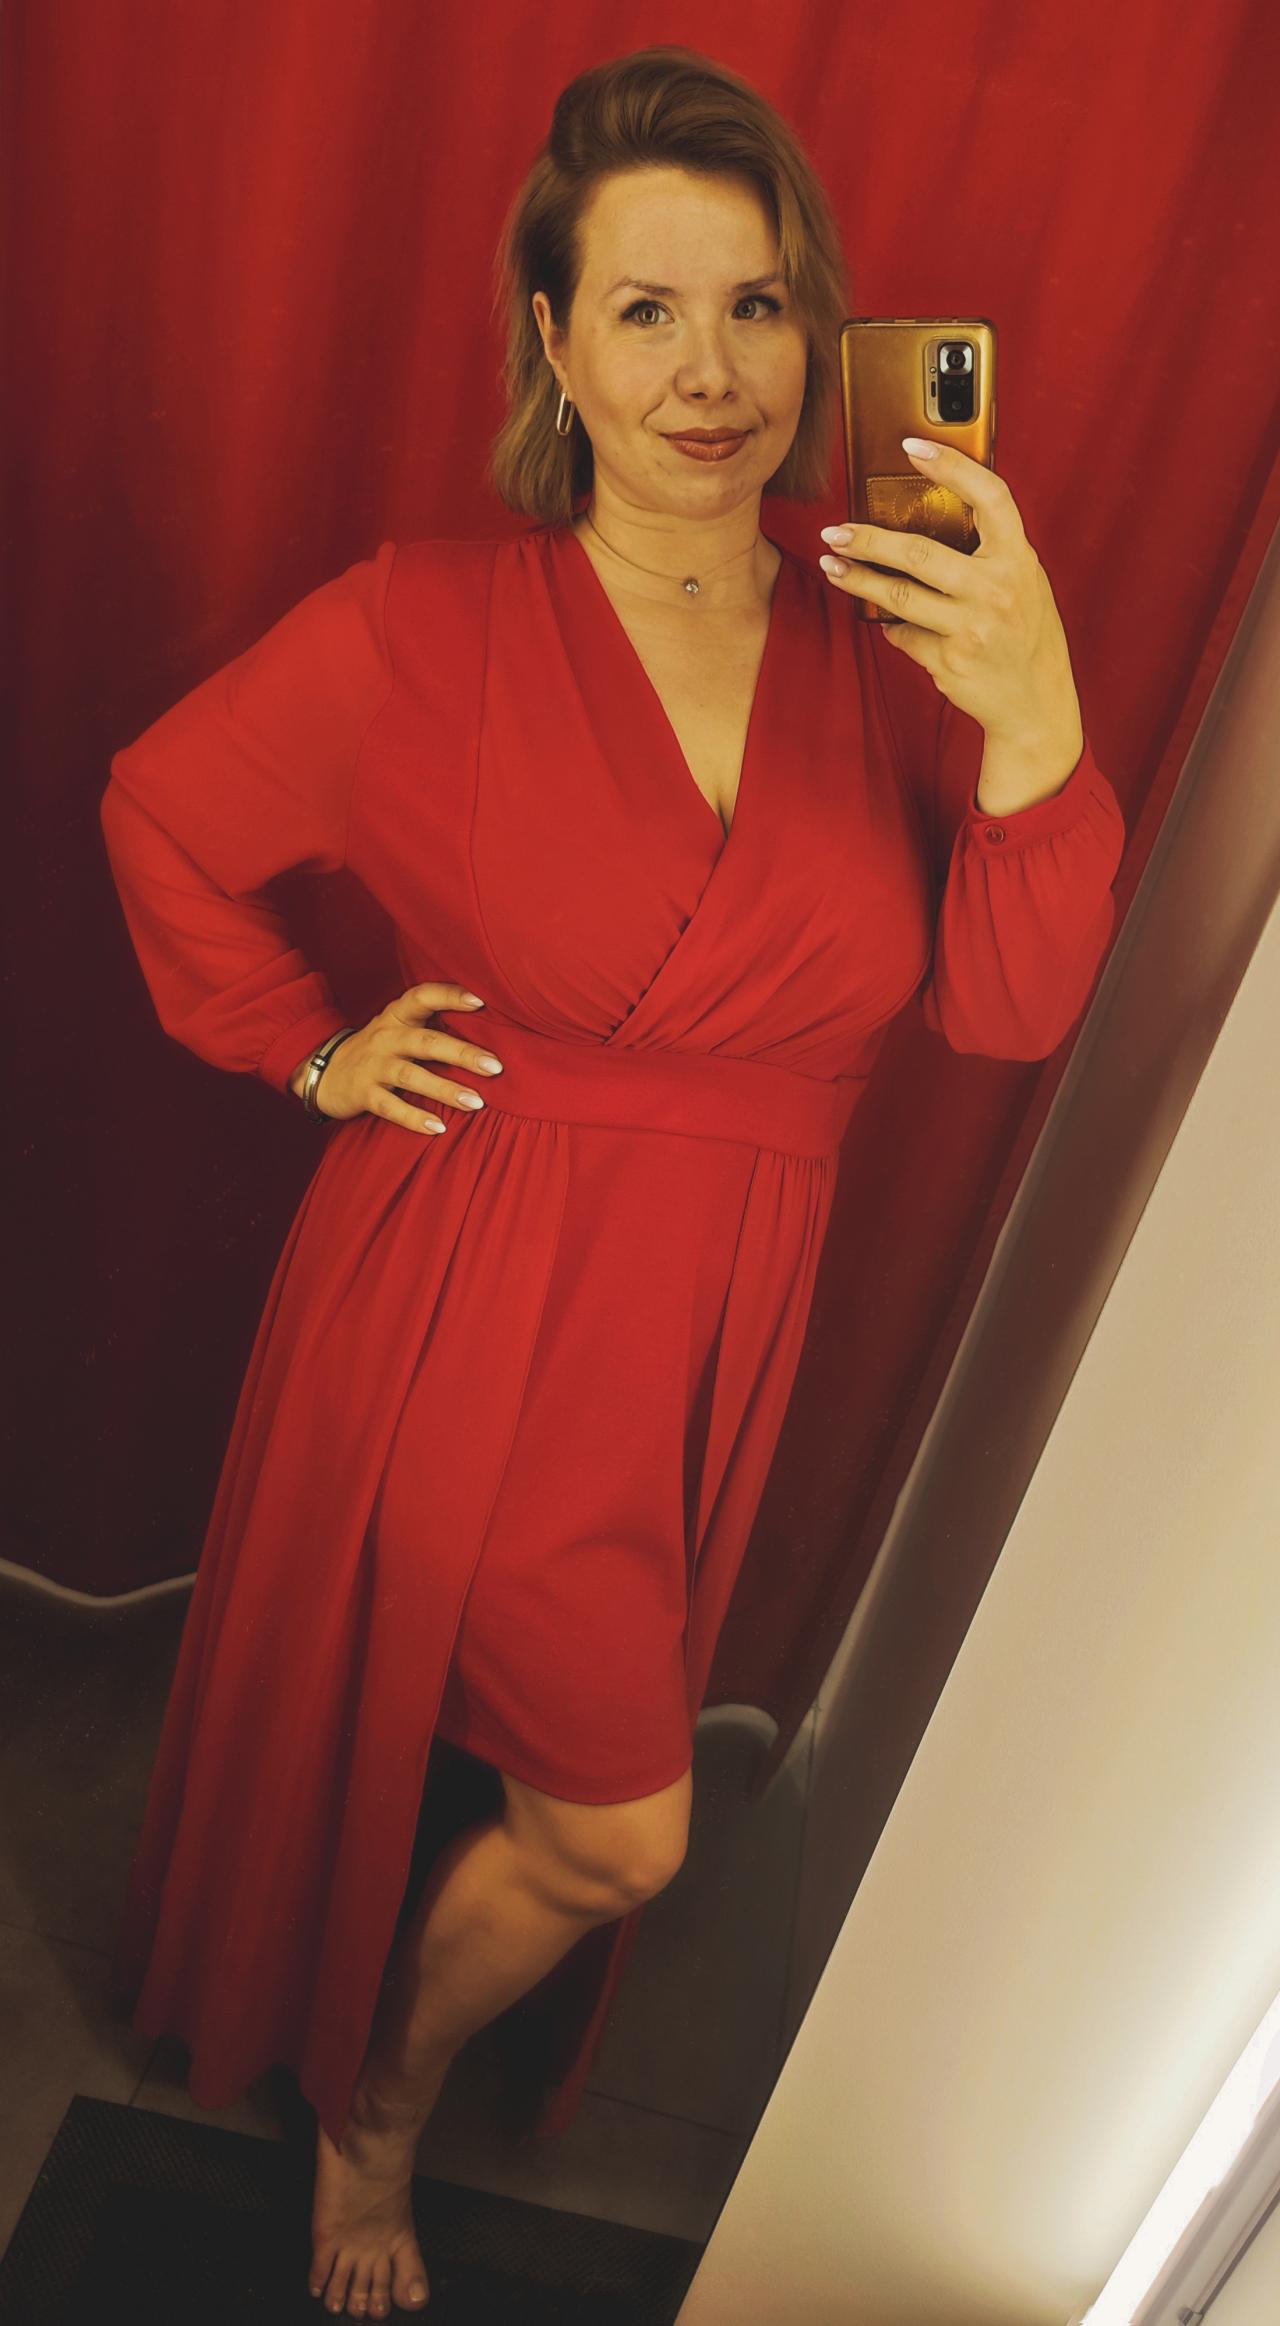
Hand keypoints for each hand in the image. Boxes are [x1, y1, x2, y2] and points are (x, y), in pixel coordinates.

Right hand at [301, 981, 503, 1131]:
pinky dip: (414, 1118)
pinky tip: (438, 1127)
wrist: (323, 1072)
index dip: (450, 996)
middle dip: (462, 1054)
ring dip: (445, 1090)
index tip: (480, 1002)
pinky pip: (390, 1107)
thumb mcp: (398, 1029)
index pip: (423, 996)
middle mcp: (386, 1037)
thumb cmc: (377, 1050)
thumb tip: (488, 1032)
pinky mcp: (363, 1093)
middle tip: (495, 1066)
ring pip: (412, 1076)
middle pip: (426, 1042)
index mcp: (397, 1016)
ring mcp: (373, 1066)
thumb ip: (431, 1026)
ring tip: (476, 1102)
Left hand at [818, 438, 1083, 758]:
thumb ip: (990, 553)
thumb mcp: (1024, 583)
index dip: (951, 466)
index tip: (911, 446)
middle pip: (919, 553)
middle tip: (835, 531)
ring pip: (898, 596)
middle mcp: (996, 589)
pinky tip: (885, 621)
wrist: (1035, 703)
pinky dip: (892, 627)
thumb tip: (931, 520)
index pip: (989, 496)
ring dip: (858, 580)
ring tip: (832, 565)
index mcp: (1018, 559)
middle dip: (869, 539)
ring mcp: (972, 627)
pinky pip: (904, 635)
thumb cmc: (1026, 635)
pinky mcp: (950, 660)